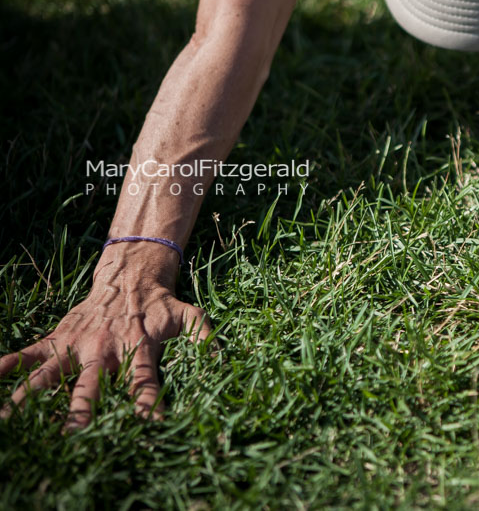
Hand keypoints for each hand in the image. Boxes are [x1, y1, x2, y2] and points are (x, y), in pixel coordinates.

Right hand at [0, 247, 211, 429]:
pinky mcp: (60, 338)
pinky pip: (30, 353)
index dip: (148, 403)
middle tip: (71, 439)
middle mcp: (104, 350)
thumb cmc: (160, 303)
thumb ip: (204, 335)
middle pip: (90, 387)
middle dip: (81, 412)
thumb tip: (222, 355)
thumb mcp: (188, 315)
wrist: (130, 274)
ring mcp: (78, 345)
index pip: (144, 381)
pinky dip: (8, 364)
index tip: (149, 426)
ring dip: (29, 399)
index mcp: (137, 348)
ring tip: (10, 421)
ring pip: (50, 376)